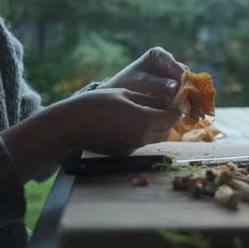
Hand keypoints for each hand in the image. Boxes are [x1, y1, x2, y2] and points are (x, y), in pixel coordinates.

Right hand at [1, 88, 181, 180]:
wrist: (70, 125)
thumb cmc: (96, 104)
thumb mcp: (125, 94)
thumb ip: (148, 100)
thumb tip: (165, 101)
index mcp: (144, 121)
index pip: (172, 118)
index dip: (177, 110)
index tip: (178, 103)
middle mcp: (142, 138)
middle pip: (167, 131)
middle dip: (169, 120)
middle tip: (166, 108)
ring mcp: (132, 147)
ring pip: (155, 138)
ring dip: (158, 128)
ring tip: (150, 114)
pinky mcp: (124, 153)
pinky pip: (141, 143)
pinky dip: (144, 134)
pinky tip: (133, 123)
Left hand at [99, 47, 188, 100]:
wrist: (118, 95)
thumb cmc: (126, 84)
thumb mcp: (140, 83)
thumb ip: (158, 85)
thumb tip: (176, 88)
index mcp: (158, 55)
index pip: (173, 64)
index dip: (181, 76)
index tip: (185, 87)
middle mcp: (168, 63)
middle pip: (183, 74)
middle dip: (185, 87)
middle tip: (186, 100)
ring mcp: (172, 76)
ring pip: (185, 85)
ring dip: (185, 96)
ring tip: (184, 107)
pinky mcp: (174, 89)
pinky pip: (182, 94)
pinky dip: (182, 101)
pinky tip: (183, 110)